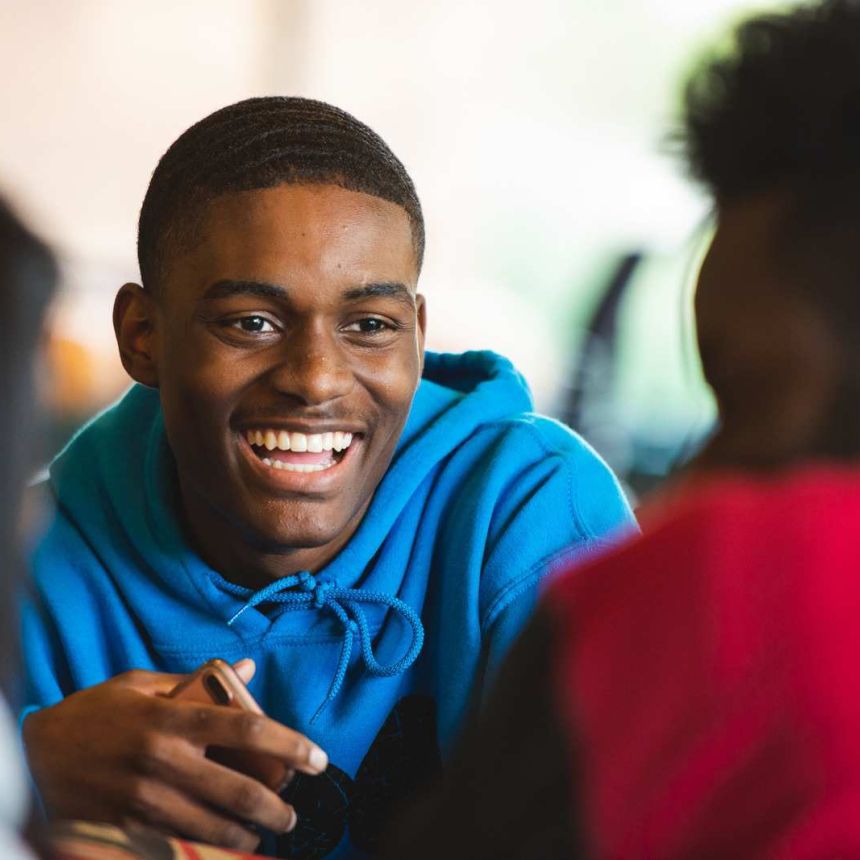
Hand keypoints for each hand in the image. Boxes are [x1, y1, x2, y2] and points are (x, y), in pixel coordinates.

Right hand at [23, 661, 327, 852]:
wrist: (32, 758)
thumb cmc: (92, 714)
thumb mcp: (139, 684)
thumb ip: (196, 679)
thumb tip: (247, 668)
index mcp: (171, 718)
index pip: (245, 730)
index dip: (289, 744)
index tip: (317, 758)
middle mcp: (163, 761)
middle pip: (238, 789)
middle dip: (277, 806)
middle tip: (293, 812)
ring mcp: (146, 800)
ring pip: (215, 826)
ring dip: (250, 832)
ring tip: (266, 829)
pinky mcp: (130, 828)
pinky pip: (181, 843)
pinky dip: (211, 844)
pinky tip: (227, 840)